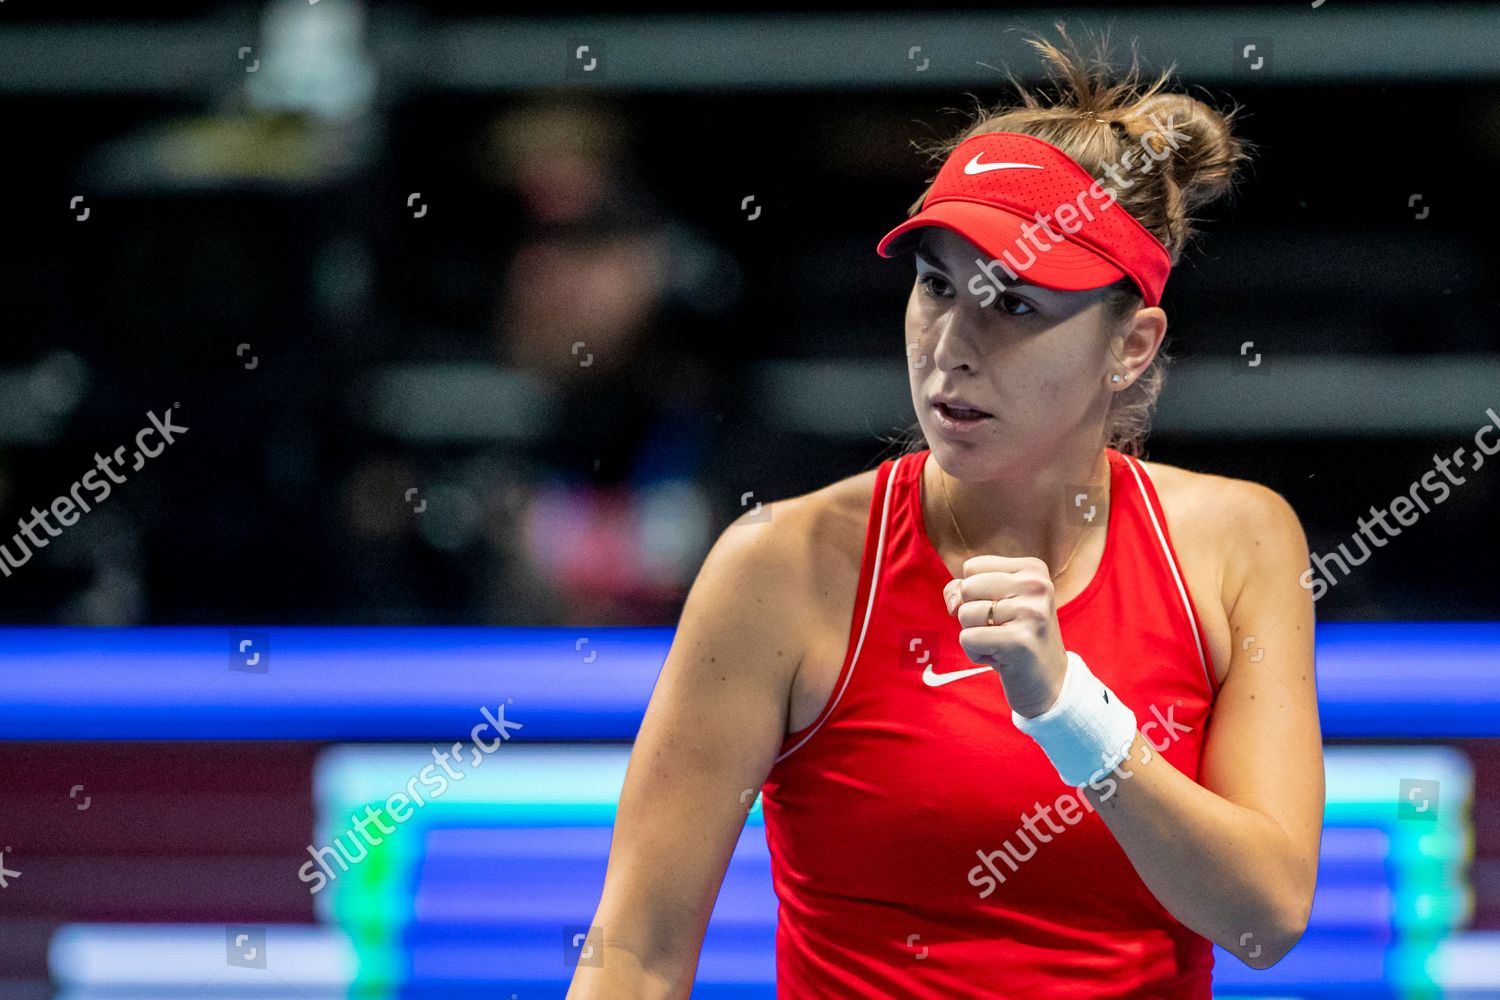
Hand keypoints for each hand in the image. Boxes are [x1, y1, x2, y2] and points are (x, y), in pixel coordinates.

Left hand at [943, 555, 1068, 717]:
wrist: (1049, 681)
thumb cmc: (1014, 636)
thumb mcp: (992, 602)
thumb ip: (963, 590)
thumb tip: (952, 604)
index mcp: (1032, 569)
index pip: (972, 568)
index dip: (975, 594)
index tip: (1002, 611)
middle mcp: (1036, 585)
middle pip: (966, 588)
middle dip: (972, 614)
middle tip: (1000, 629)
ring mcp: (1031, 612)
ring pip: (964, 613)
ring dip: (975, 634)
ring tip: (1001, 643)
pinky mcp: (1019, 641)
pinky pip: (967, 638)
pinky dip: (975, 652)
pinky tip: (1000, 657)